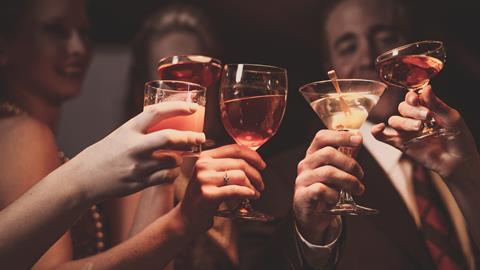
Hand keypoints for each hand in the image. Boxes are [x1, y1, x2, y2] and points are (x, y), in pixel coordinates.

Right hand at [63, 101, 205, 201]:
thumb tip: (169, 121)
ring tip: (179, 157)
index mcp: (128, 129)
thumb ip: (142, 130)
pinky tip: (171, 171)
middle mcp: (133, 146)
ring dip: (180, 158)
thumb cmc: (106, 154)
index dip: (177, 107)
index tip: (194, 107)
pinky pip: (165, 177)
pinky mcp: (138, 183)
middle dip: (190, 137)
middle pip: (169, 138)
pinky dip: (172, 173)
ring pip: (171, 160)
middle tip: (201, 137)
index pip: (156, 112)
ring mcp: (136, 166)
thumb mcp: (121, 135)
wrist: (84, 178)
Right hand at [178, 144, 265, 233]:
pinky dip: (247, 193)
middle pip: (240, 163)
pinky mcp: (207, 195)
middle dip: (256, 174)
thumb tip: (253, 161)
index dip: (253, 155)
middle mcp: (203, 165)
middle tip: (261, 184)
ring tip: (255, 193)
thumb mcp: (210, 176)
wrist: (186, 218)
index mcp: (205, 157)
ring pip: (240, 176)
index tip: (262, 165)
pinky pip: (235, 190)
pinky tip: (251, 196)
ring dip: (253, 185)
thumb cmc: (203, 197)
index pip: (234, 149)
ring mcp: (204, 179)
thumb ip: (226, 166)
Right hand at [294, 130, 363, 243]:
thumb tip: (358, 139)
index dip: (340, 136)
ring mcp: (303, 179)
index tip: (358, 139)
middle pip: (327, 153)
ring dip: (348, 181)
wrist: (312, 215)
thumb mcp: (335, 172)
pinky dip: (333, 195)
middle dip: (349, 163)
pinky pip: (321, 190)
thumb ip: (344, 157)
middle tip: (360, 174)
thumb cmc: (325, 191)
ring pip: (328, 172)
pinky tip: (336, 199)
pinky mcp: (303, 195)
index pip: (322, 137)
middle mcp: (306, 164)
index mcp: (313, 155)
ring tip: (358, 189)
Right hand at [372, 85, 478, 178]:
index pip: (411, 98)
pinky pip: (383, 137)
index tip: (416, 100)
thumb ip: (437, 104)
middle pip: (401, 108)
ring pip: (394, 120)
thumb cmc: (459, 138)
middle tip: (426, 117)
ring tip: (418, 128)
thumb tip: (426, 87)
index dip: (411, 97)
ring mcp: (406, 132)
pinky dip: (377, 132)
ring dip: (404, 122)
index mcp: (425, 109)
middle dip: (412, 111)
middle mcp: (414, 119)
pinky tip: (380, 128)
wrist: (458, 161)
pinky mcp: (401, 144)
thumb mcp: (452, 117)